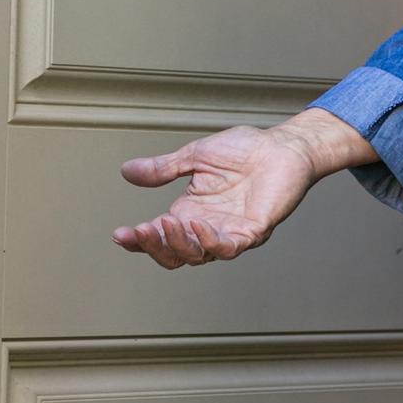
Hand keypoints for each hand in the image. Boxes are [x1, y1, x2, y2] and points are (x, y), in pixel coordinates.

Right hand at [112, 122, 327, 267]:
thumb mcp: (194, 156)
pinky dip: (211, 241)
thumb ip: (163, 168)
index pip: (160, 236)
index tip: (120, 234)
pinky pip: (229, 247)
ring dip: (179, 244)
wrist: (282, 146)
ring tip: (165, 224)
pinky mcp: (254, 231)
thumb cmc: (245, 150)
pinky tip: (197, 224)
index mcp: (191, 211)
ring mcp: (231, 232)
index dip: (139, 240)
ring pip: (199, 256)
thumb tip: (127, 171)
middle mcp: (209, 227)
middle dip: (154, 247)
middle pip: (175, 255)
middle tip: (140, 231)